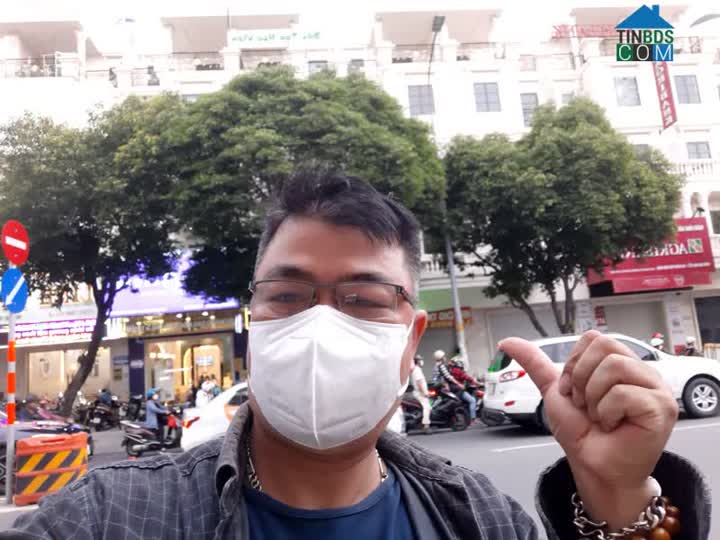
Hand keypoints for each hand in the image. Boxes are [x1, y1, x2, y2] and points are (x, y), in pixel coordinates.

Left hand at [499, 331, 677, 530]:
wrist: (593, 468)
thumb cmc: (582, 433)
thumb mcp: (556, 392)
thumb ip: (536, 364)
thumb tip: (507, 342)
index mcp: (623, 364)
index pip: (595, 338)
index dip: (575, 365)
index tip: (573, 392)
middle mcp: (643, 373)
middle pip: (605, 345)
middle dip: (581, 378)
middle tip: (586, 406)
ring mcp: (656, 389)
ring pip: (613, 367)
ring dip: (593, 397)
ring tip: (601, 418)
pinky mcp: (661, 408)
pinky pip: (622, 394)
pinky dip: (606, 412)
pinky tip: (613, 427)